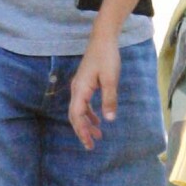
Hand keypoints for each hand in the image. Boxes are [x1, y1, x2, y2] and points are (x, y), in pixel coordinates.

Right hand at [69, 33, 120, 150]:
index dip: (82, 131)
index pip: (77, 116)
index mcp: (80, 90)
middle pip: (75, 116)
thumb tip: (109, 120)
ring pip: (79, 110)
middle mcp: (76, 90)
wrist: (103, 39)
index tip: (89, 143)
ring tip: (97, 135)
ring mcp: (79, 86)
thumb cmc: (107, 57)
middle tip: (91, 146)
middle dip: (82, 131)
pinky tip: (98, 119)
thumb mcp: (110, 79)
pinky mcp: (85, 84)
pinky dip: (89, 114)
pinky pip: (83, 104)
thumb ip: (109, 99)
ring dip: (87, 123)